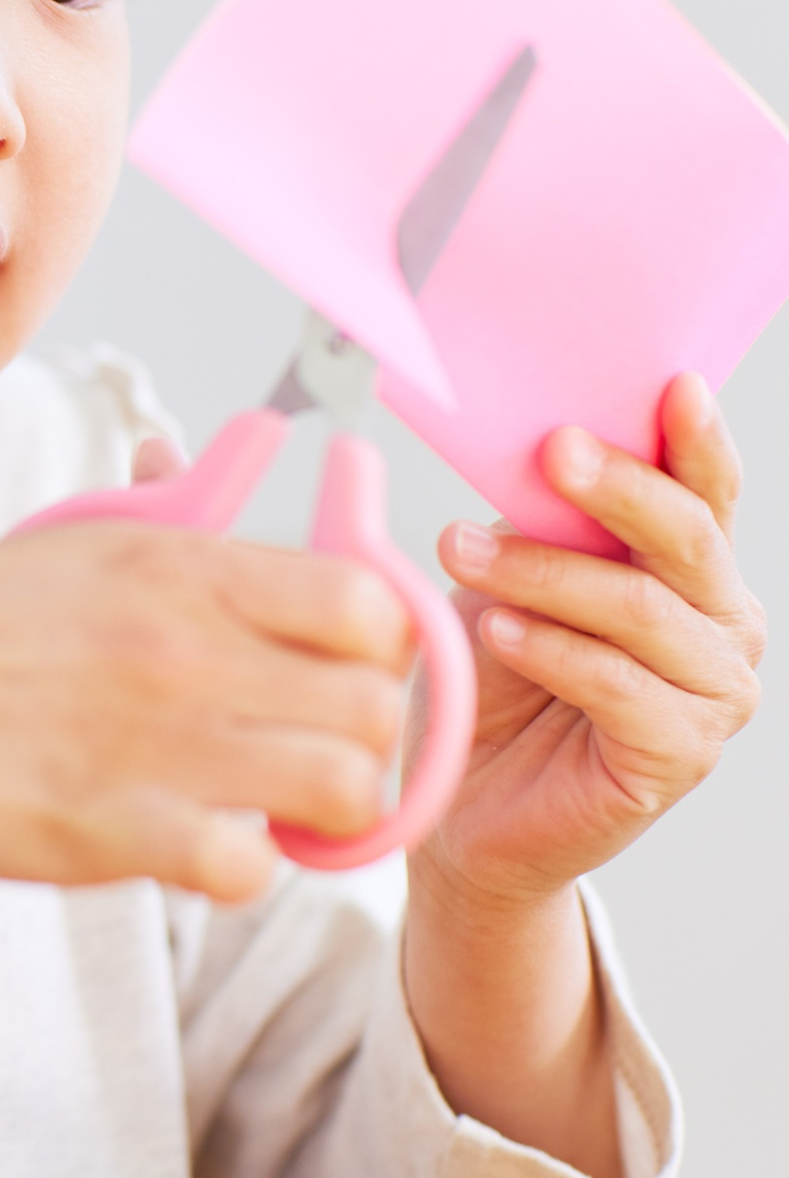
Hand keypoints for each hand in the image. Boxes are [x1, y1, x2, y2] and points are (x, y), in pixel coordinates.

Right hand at [0, 507, 411, 952]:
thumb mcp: (76, 536)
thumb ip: (180, 508)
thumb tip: (256, 441)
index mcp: (178, 566)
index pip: (369, 602)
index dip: (376, 646)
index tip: (337, 668)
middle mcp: (184, 647)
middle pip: (373, 705)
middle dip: (356, 737)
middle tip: (302, 747)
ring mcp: (155, 742)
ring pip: (341, 788)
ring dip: (316, 809)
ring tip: (262, 802)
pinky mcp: (115, 831)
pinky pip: (252, 868)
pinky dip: (237, 865)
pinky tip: (191, 841)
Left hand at [424, 372, 764, 906]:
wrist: (470, 800)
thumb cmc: (499, 675)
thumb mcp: (517, 577)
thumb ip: (544, 519)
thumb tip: (532, 437)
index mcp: (692, 570)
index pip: (707, 492)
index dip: (695, 440)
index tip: (672, 386)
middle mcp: (721, 625)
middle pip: (686, 538)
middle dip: (615, 487)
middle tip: (550, 450)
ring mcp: (712, 694)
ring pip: (640, 610)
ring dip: (545, 573)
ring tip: (464, 552)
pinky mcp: (677, 755)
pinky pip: (619, 686)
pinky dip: (553, 650)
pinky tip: (500, 631)